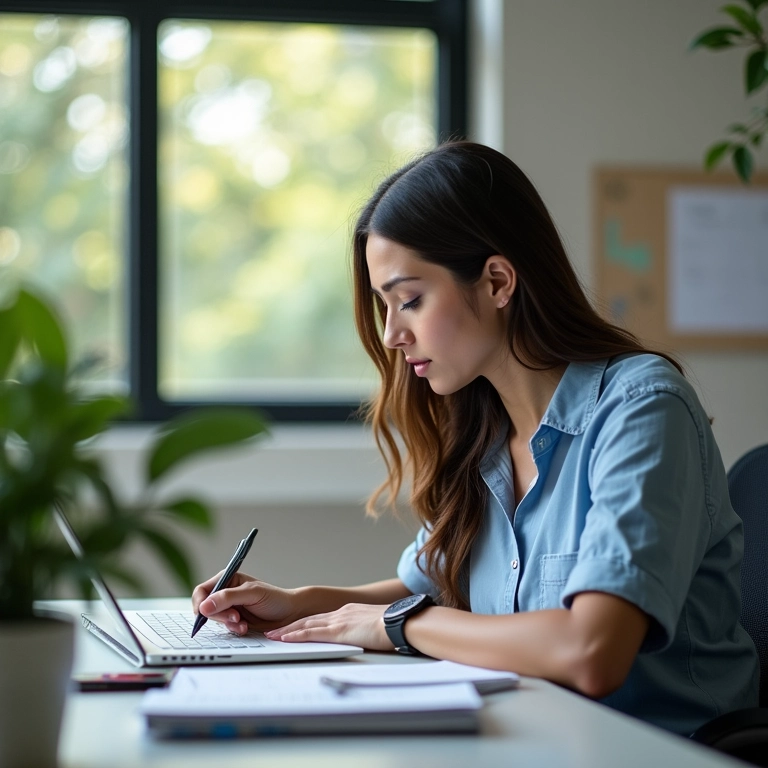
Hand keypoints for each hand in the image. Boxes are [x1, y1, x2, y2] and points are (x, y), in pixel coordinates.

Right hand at [192, 572, 302, 634]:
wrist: (289, 614)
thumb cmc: (275, 598)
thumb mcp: (252, 594)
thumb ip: (228, 598)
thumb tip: (204, 606)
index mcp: (228, 579)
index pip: (202, 590)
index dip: (201, 602)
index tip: (206, 612)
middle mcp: (226, 592)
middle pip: (206, 607)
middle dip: (219, 615)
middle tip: (235, 617)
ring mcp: (229, 607)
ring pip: (214, 619)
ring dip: (228, 623)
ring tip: (242, 623)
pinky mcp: (234, 620)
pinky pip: (224, 628)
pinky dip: (233, 629)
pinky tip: (244, 627)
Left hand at [264, 603, 393, 650]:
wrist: (401, 621)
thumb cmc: (395, 626)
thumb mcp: (376, 626)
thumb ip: (366, 630)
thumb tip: (367, 638)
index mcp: (349, 612)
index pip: (321, 618)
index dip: (305, 623)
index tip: (292, 627)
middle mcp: (341, 613)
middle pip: (310, 620)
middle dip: (290, 625)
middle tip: (274, 631)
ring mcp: (339, 621)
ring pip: (306, 625)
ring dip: (287, 631)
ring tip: (273, 636)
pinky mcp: (338, 631)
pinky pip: (311, 633)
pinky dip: (296, 635)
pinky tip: (285, 639)